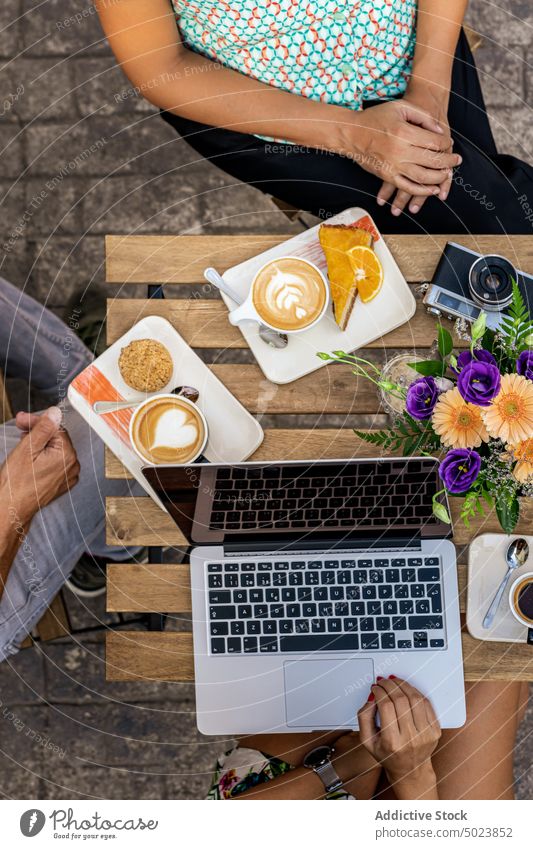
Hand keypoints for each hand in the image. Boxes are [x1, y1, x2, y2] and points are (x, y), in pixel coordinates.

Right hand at [0, 407, 79, 524]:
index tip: (22, 420)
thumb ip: (43, 429)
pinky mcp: (60, 483)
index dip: (37, 422)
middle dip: (37, 432)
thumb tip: (55, 413)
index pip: (56, 429)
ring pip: (54, 450)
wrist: (11, 508)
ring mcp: (67, 476)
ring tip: (22, 444)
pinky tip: (29, 458)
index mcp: (67, 456)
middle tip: (20, 428)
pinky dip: (43, 457)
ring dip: (39, 443)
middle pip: (56, 439)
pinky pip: (54, 463)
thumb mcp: (27, 449)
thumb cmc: (16, 483)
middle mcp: (72, 466)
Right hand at [357, 676, 440, 798]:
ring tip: (395, 682)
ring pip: (415, 699)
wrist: (410, 770)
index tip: (375, 687)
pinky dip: (415, 693)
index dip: (380, 692)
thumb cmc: (388, 754)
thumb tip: (372, 698)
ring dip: (403, 685)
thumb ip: (364, 718)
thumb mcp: (368, 741)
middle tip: (384, 681)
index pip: (386, 707)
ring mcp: (426, 734)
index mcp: (392, 742)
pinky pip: (426, 704)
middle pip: (401, 700)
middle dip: (390, 685)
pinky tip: (407, 690)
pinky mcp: (435, 731)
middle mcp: (411, 739)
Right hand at [378, 84, 455, 215]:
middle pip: (432, 161)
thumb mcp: (400, 107)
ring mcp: (393, 166)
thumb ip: (422, 116)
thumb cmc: (376, 118)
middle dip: (448, 161)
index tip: (449, 142)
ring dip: (439, 178)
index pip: (434, 142)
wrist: (352, 133)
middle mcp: (399, 151)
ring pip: (423, 177)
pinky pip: (408, 187)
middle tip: (457, 160)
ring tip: (447, 174)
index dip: (446, 143)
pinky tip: (432, 190)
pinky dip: (422, 191)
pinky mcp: (387, 176)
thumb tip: (439, 130)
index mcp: (404, 132)